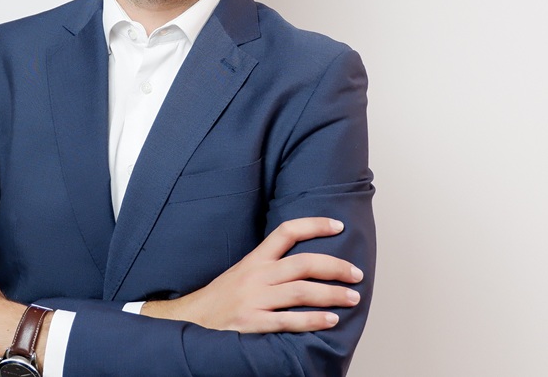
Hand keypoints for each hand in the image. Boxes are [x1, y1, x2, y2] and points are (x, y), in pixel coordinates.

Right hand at [142, 217, 362, 332]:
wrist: (190, 320)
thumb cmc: (222, 298)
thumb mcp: (242, 272)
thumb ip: (270, 266)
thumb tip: (306, 263)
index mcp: (255, 259)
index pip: (286, 232)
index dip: (314, 225)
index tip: (338, 225)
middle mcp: (256, 276)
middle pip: (302, 263)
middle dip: (335, 267)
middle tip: (356, 273)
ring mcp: (254, 299)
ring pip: (300, 292)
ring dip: (331, 294)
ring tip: (352, 297)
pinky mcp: (252, 323)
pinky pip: (288, 321)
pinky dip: (312, 321)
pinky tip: (330, 322)